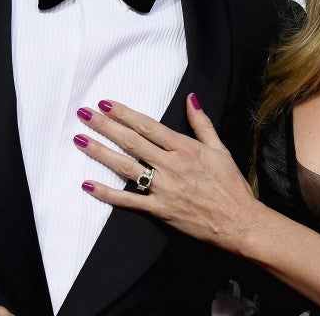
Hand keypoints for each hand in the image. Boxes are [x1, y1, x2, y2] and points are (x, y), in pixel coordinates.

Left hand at [74, 95, 265, 253]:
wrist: (239, 222)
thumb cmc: (231, 186)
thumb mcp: (220, 149)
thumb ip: (202, 123)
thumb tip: (191, 98)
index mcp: (185, 148)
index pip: (148, 126)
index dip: (125, 114)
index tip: (106, 103)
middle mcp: (171, 165)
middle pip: (131, 142)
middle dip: (105, 126)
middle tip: (84, 114)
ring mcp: (163, 188)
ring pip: (126, 167)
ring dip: (100, 153)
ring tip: (80, 140)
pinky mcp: (160, 210)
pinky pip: (129, 201)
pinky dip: (107, 194)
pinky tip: (88, 185)